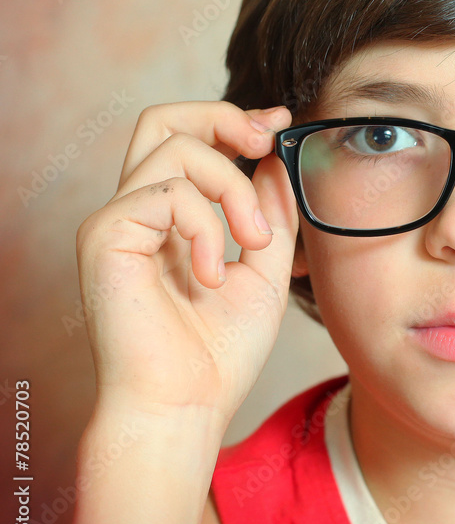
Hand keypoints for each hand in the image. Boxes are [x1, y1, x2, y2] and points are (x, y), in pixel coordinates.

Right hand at [75, 102, 296, 426]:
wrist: (185, 406)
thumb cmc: (219, 353)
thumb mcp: (263, 271)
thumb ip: (269, 214)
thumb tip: (274, 160)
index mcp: (169, 218)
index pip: (189, 139)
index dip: (234, 120)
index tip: (280, 125)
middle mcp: (137, 211)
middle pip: (164, 118)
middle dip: (223, 117)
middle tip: (266, 144)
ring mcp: (116, 221)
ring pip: (176, 148)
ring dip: (233, 189)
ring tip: (254, 244)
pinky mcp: (105, 237)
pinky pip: (166, 194)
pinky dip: (205, 228)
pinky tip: (211, 276)